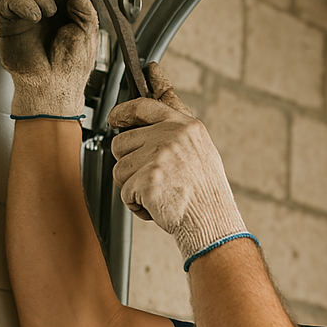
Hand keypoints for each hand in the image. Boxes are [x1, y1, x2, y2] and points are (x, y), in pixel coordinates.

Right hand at [0, 0, 98, 117]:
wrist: (53, 87)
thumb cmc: (70, 67)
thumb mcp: (88, 30)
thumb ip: (84, 3)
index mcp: (69, 7)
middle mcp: (48, 5)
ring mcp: (28, 11)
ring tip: (49, 15)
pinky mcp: (9, 19)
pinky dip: (24, 2)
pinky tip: (35, 16)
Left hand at [108, 63, 248, 265]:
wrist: (212, 221)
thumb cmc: (207, 191)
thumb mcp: (200, 149)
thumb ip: (176, 130)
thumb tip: (152, 107)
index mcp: (186, 126)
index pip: (144, 106)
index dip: (123, 111)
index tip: (114, 117)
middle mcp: (171, 136)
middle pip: (121, 142)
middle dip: (129, 163)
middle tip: (152, 178)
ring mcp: (158, 157)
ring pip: (119, 169)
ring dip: (133, 186)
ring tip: (160, 192)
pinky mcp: (147, 179)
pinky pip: (125, 192)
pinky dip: (136, 204)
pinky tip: (157, 205)